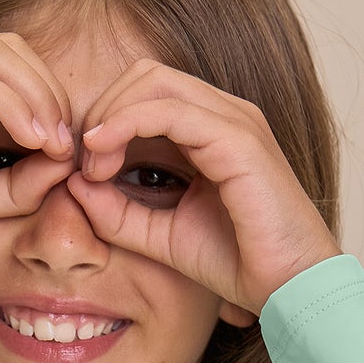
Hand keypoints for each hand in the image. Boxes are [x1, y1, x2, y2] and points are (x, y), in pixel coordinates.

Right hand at [0, 33, 77, 261]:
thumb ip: (16, 182)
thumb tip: (65, 165)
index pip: (11, 63)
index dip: (49, 98)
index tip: (69, 150)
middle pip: (11, 50)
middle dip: (50, 94)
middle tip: (70, 145)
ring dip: (37, 99)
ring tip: (56, 144)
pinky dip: (11, 106)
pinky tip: (32, 139)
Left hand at [63, 59, 343, 315]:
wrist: (290, 286)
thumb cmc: (239, 262)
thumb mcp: (162, 236)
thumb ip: (119, 212)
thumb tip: (73, 185)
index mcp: (212, 129)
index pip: (146, 92)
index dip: (105, 119)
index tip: (83, 167)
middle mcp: (225, 114)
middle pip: (146, 76)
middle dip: (103, 109)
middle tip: (82, 161)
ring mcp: (235, 120)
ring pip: (153, 83)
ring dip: (110, 115)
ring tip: (91, 163)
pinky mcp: (238, 139)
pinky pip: (170, 111)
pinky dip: (127, 124)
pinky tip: (102, 154)